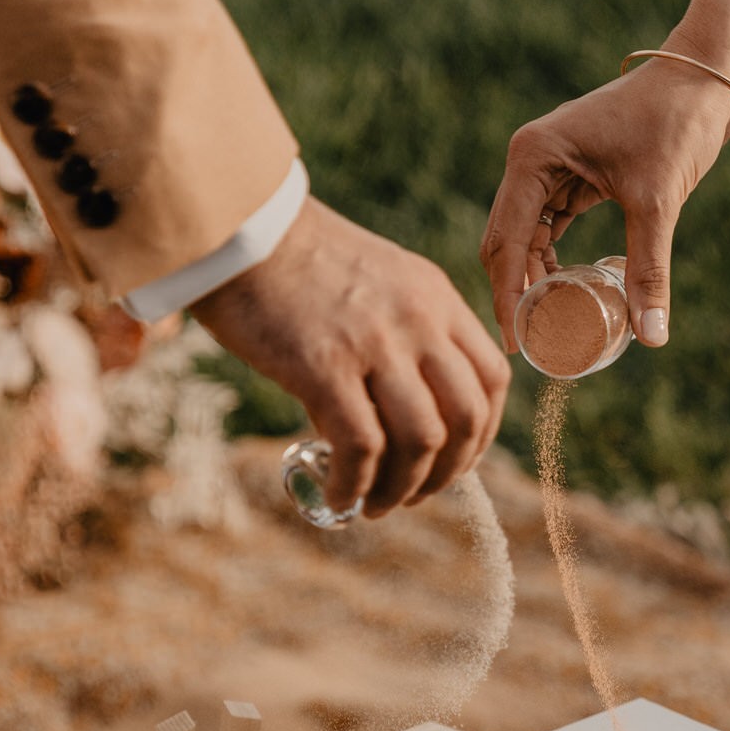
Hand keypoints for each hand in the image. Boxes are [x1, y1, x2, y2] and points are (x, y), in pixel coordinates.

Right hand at [192, 197, 509, 516]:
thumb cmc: (297, 263)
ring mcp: (375, 343)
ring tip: (375, 504)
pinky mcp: (325, 367)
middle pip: (467, 419)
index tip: (455, 462)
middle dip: (448, 473)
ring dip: (404, 489)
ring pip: (422, 441)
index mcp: (436, 298)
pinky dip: (355, 485)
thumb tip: (399, 422)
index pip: (491, 379)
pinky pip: (361, 449)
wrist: (237, 226)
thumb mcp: (377, 283)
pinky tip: (339, 494)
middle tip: (415, 494)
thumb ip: (403, 339)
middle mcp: (418, 320)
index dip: (483, 435)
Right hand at [480, 56, 729, 352]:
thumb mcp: (658, 200)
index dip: (507, 296)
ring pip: (525, 239)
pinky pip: (548, 229)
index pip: (506, 241)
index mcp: (533, 157)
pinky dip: (552, 263)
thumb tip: (653, 336)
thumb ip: (649, 270)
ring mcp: (548, 168)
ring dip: (533, 281)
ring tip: (546, 328)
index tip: (516, 345)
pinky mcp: (570, 175)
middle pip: (505, 242)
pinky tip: (564, 295)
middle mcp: (530, 161)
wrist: (705, 75)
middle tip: (528, 346)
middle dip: (514, 294)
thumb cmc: (677, 121)